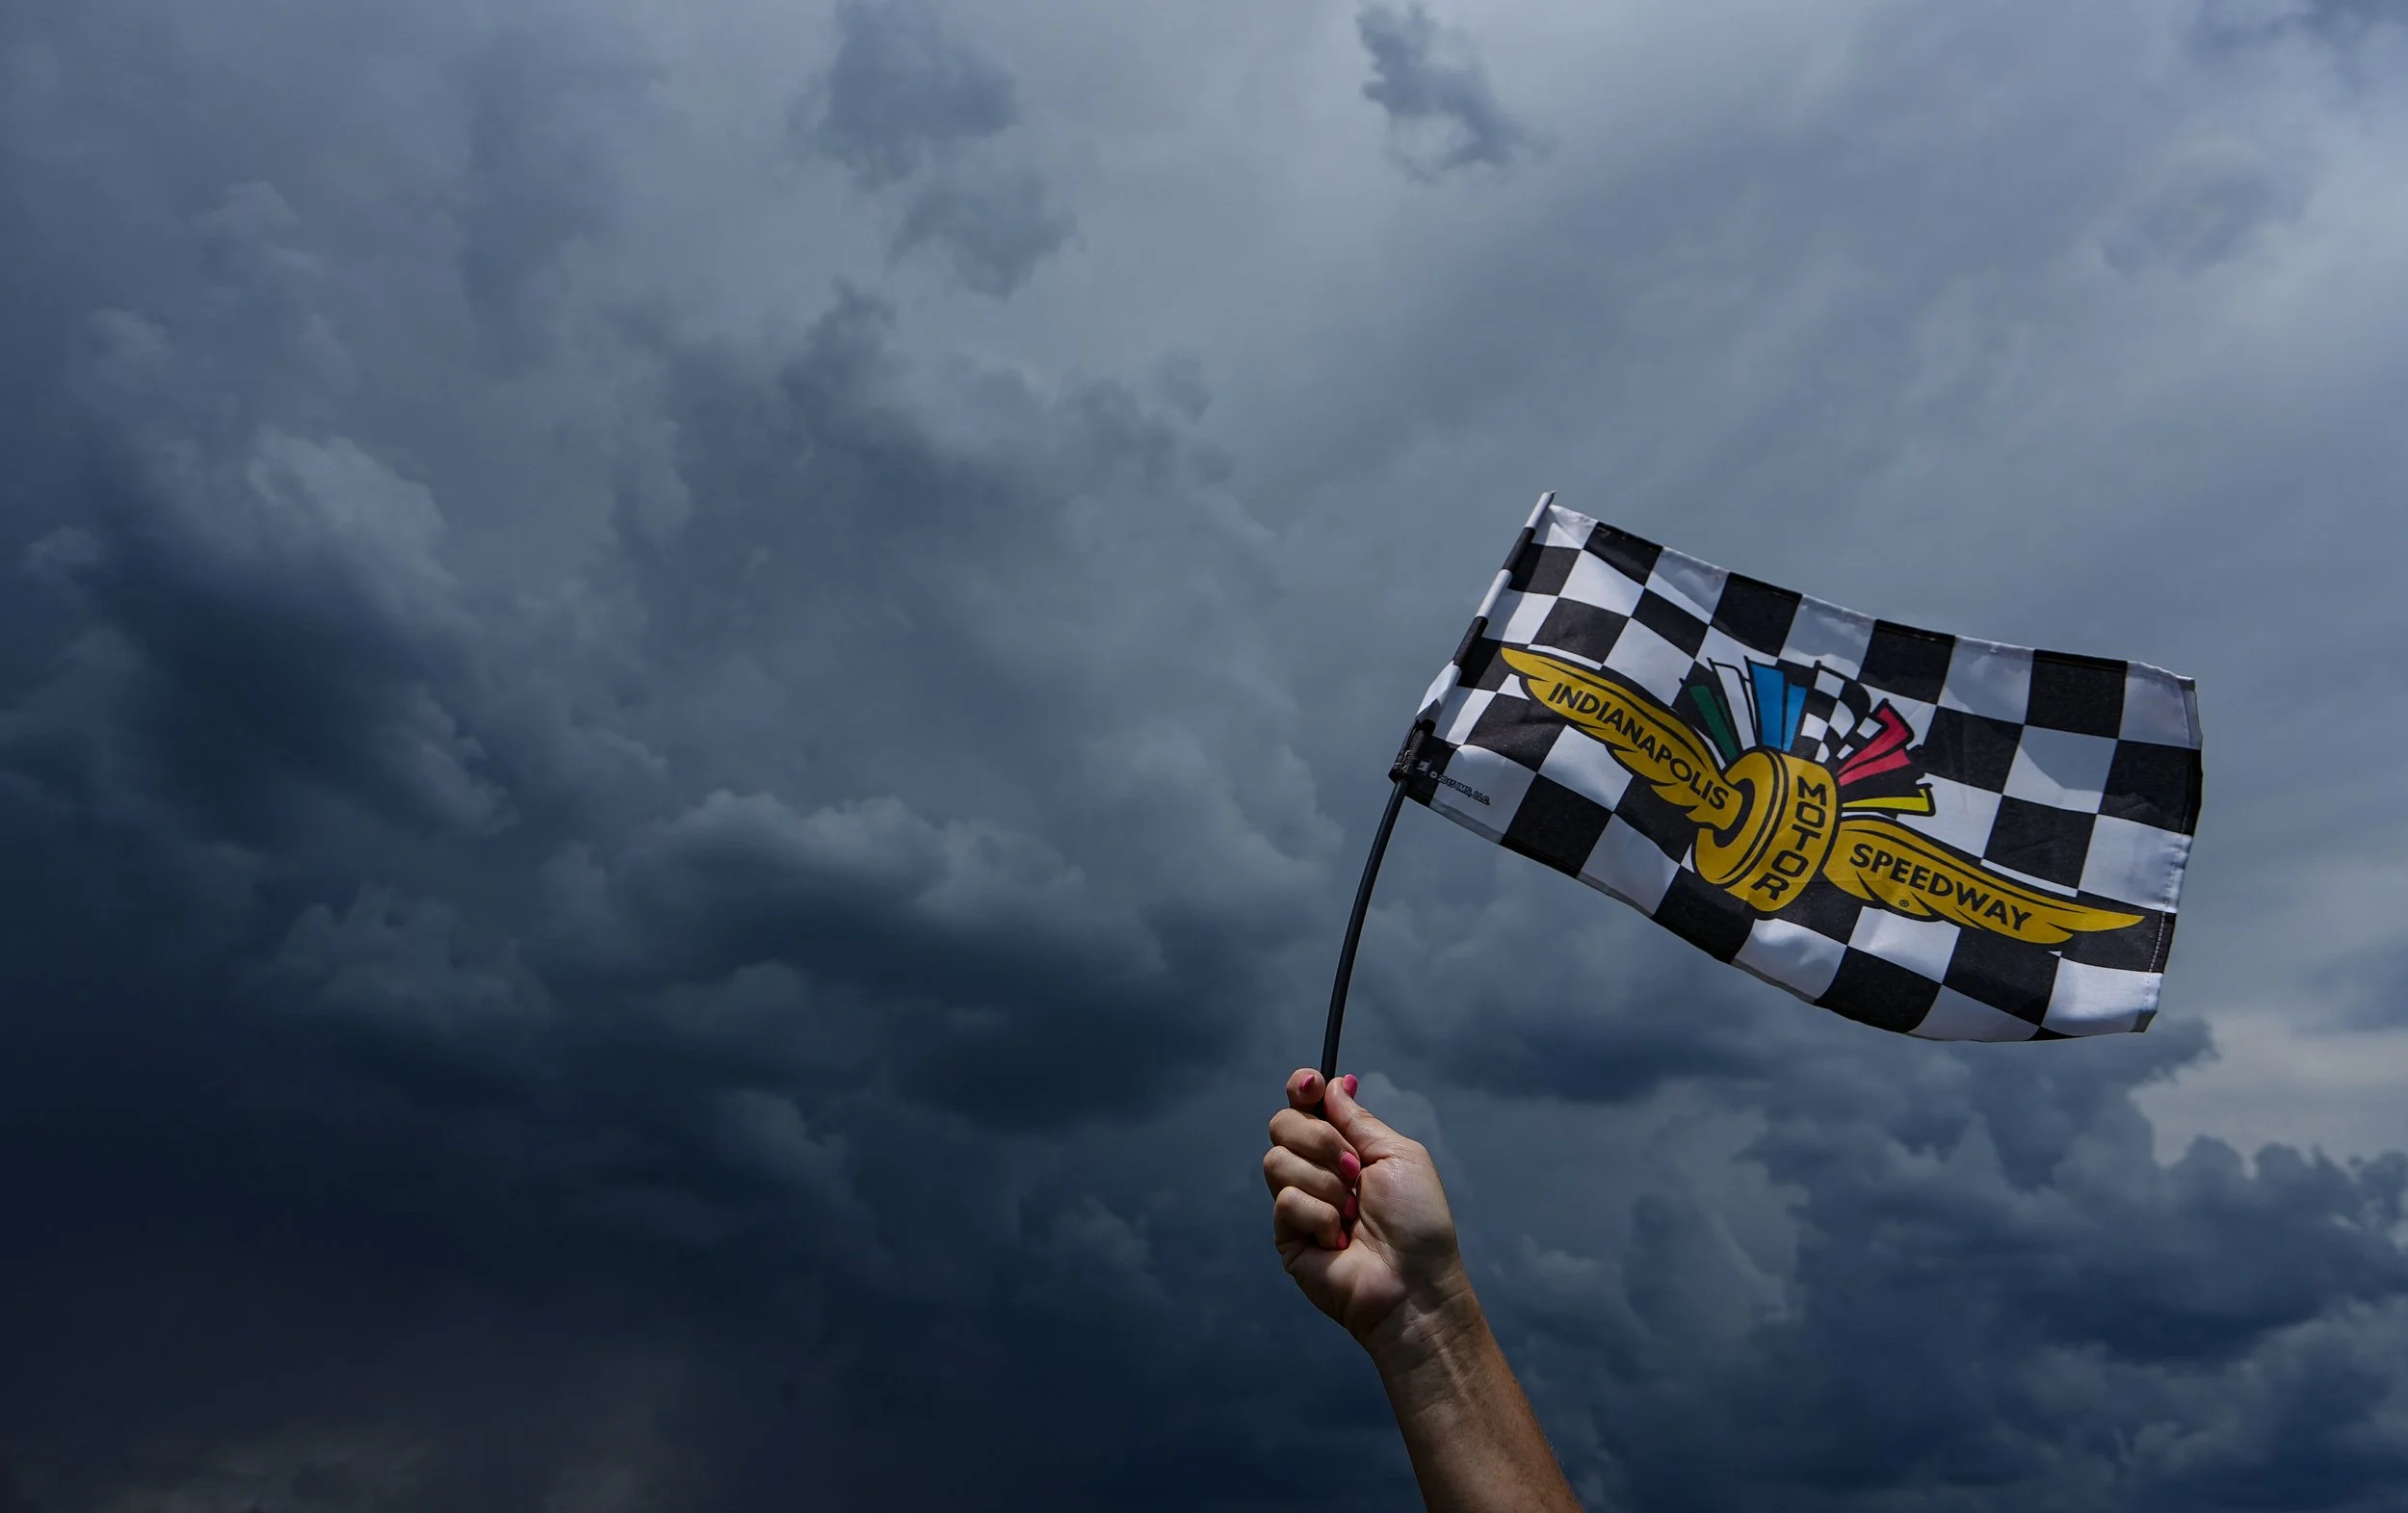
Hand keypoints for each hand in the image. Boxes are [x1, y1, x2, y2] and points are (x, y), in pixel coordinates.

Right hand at [1264, 1068, 1469, 1350]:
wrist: (1412, 1283)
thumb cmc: (1418, 1222)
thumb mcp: (1398, 1156)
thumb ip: (1358, 1120)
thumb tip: (1332, 1084)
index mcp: (1345, 1148)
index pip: (1305, 1105)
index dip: (1300, 1088)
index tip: (1309, 1084)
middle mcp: (1317, 1170)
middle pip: (1283, 1124)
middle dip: (1320, 1141)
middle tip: (1354, 1171)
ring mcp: (1299, 1202)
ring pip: (1278, 1160)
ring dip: (1325, 1183)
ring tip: (1353, 1214)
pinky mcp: (1286, 1234)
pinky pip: (1285, 1201)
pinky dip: (1319, 1216)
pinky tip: (1338, 1240)